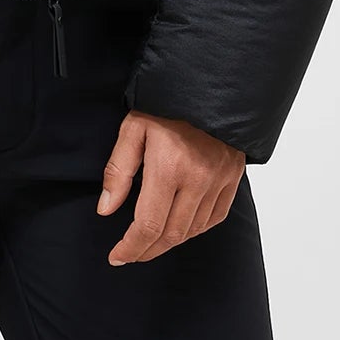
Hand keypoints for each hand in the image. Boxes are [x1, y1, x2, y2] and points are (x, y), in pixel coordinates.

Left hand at [96, 111, 244, 263]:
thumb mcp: (133, 128)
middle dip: (148, 250)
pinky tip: (181, 227)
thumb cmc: (166, 101)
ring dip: (170, 241)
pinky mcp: (232, 177)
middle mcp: (198, 179)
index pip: (149, 225)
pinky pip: (216, 217)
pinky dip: (196, 229)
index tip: (117, 256)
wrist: (208, 82)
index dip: (131, 247)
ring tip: (151, 241)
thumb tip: (106, 209)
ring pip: (193, 230)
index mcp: (169, 167)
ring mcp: (219, 180)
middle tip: (131, 254)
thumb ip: (119, 171)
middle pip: (172, 235)